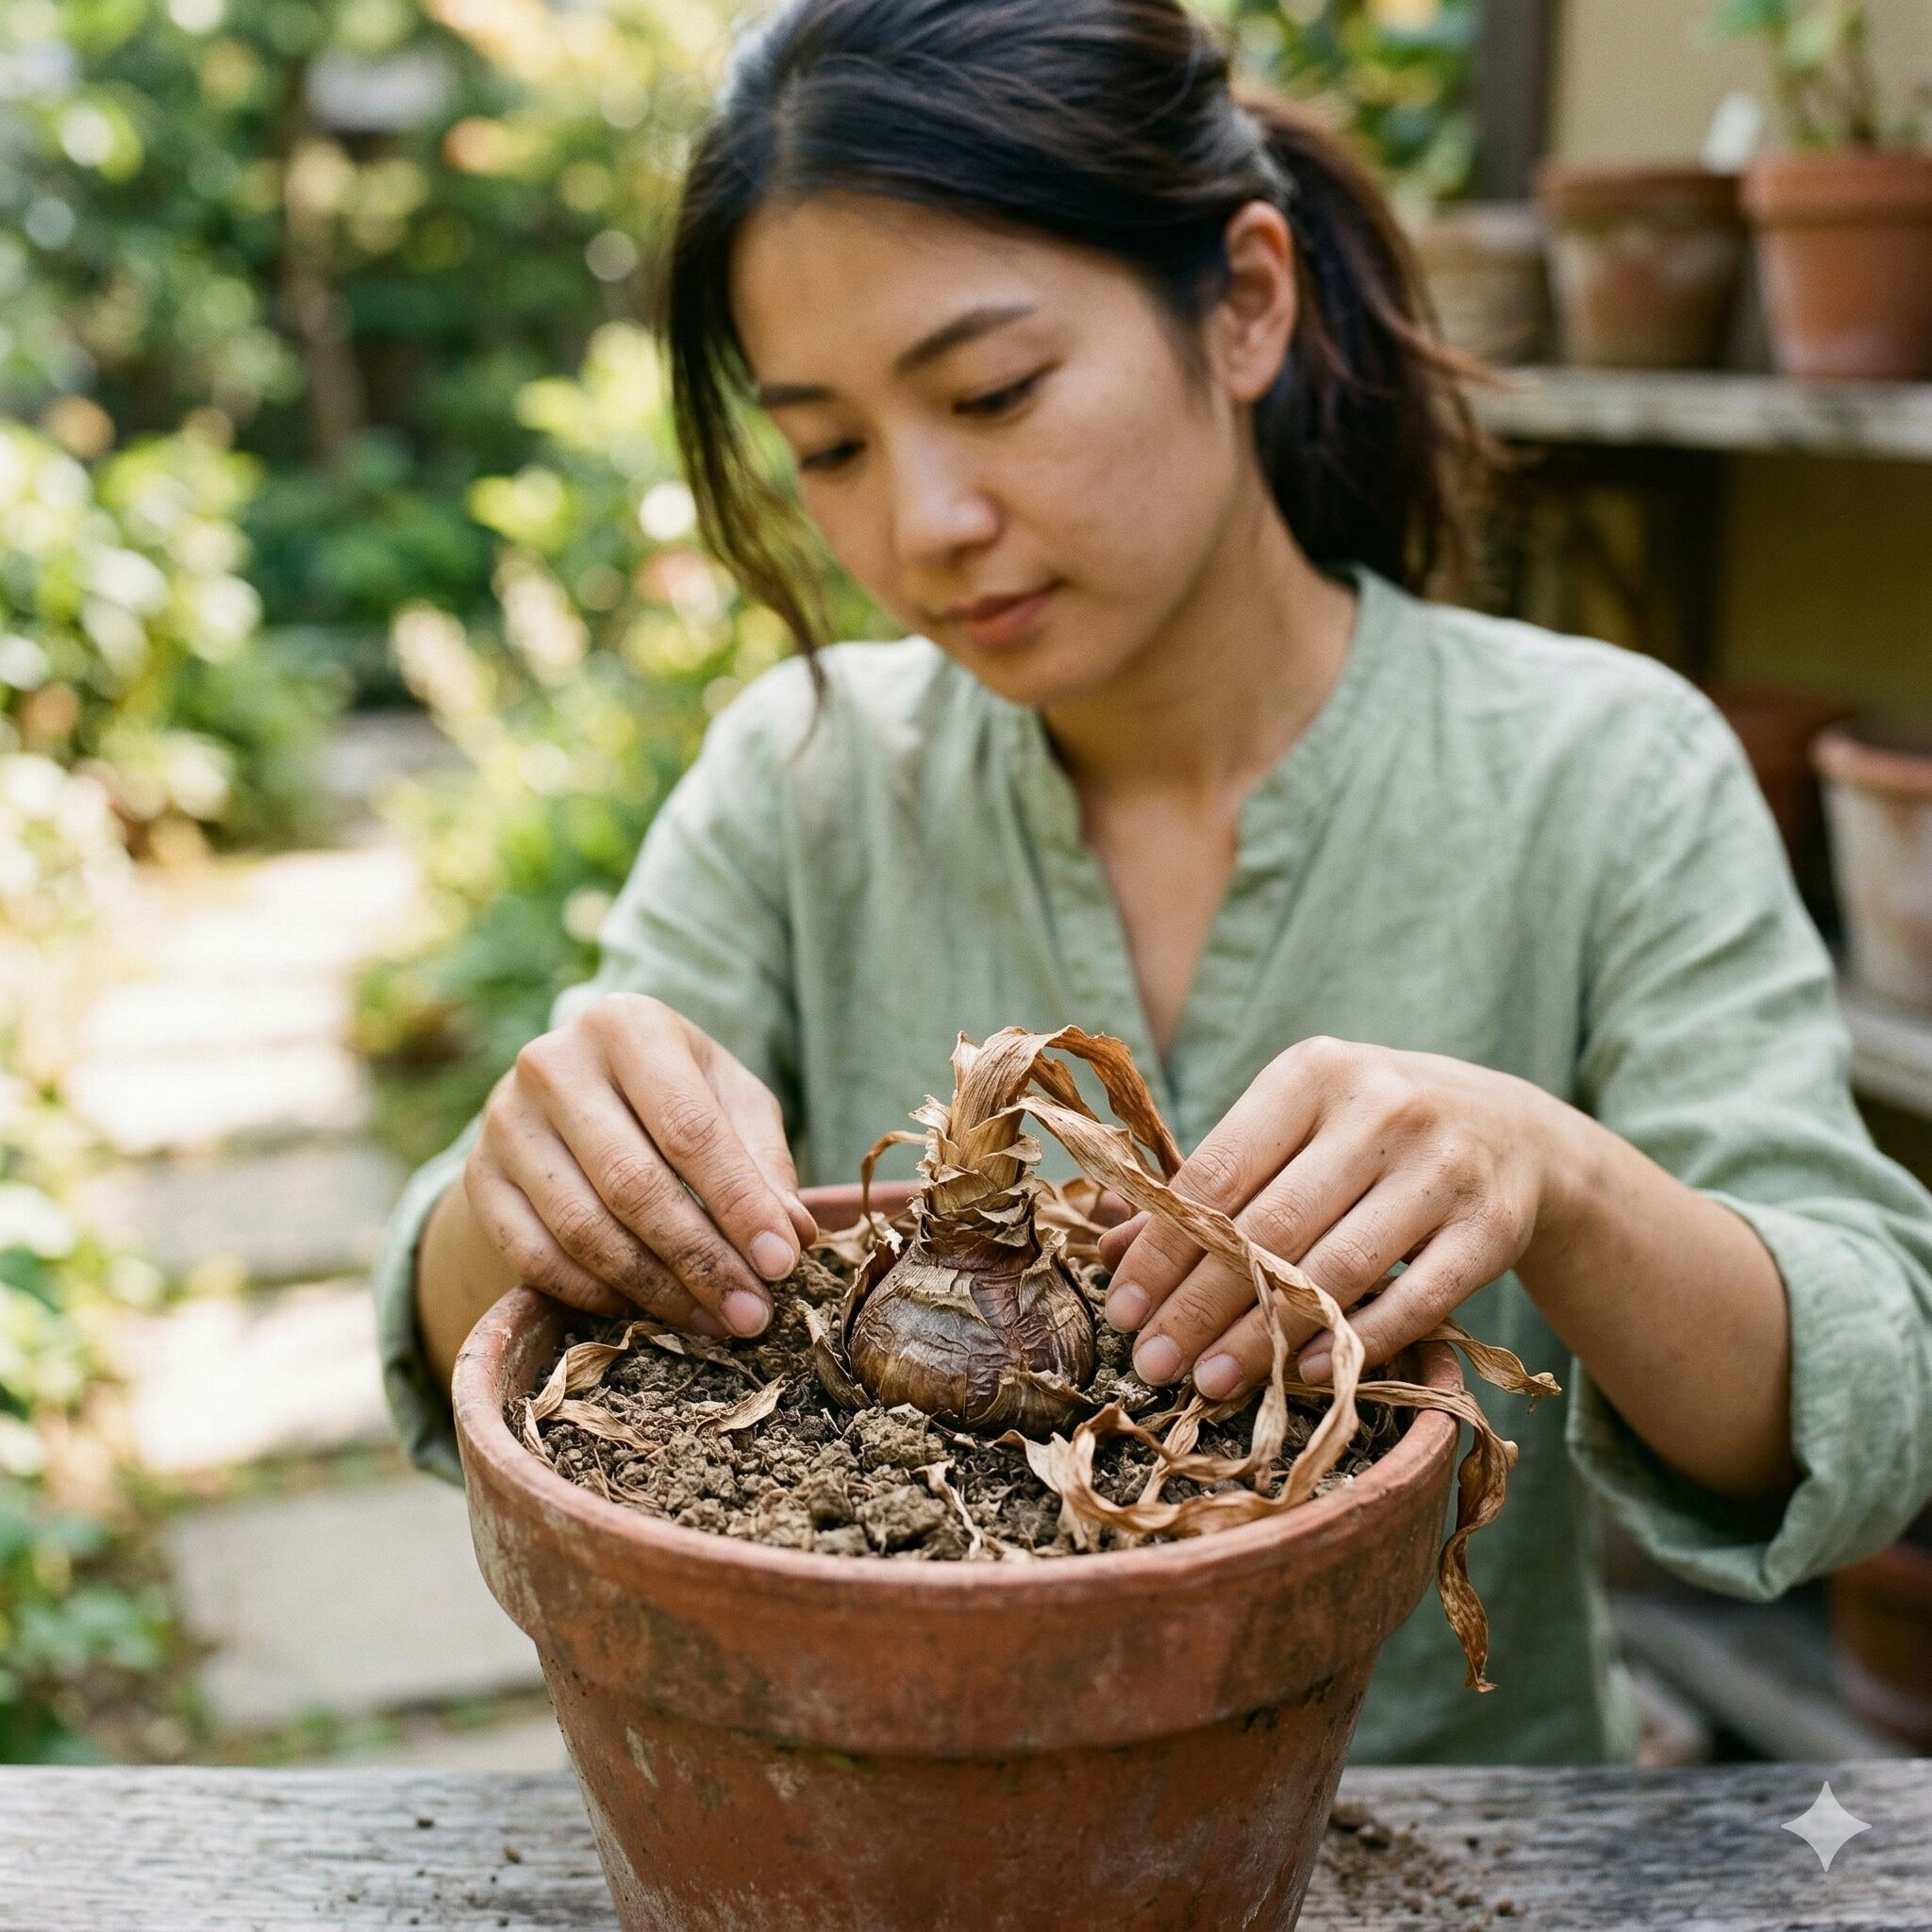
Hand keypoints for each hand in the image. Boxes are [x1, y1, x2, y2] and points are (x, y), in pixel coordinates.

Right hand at [463, 993, 815, 1337]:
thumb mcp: (729, 1102)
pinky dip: (594, 1294)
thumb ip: (762, 1161)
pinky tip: (644, 1310)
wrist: (568, 1098)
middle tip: (752, 1315)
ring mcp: (505, 1120)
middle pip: (634, 1184)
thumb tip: (793, 1234)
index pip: (690, 1129)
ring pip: (584, 1228)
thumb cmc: (671, 1096)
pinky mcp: (480, 1176)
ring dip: (655, 1289)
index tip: (781, 1265)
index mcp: (628, 1026)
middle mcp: (554, 1063)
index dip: (738, 1204)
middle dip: (702, 1260)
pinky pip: (536, 1256)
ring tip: (713, 1321)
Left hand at [1096, 1036, 1570, 1400]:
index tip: (1122, 1309)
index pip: (1216, 1172)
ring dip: (1264, 1337)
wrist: (1516, 1132)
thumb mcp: (1295, 1131)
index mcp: (1314, 1072)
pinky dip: (1354, 1344)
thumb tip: (1111, 1247)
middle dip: (1199, 1305)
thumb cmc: (1372, 1134)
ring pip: (1336, 1268)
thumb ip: (1211, 1184)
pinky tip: (1304, 1375)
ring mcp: (1446, 1165)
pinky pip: (1414, 1300)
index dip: (1162, 1248)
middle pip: (1269, 1227)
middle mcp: (1383, 1107)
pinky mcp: (1494, 1224)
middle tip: (1153, 1363)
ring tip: (1211, 1383)